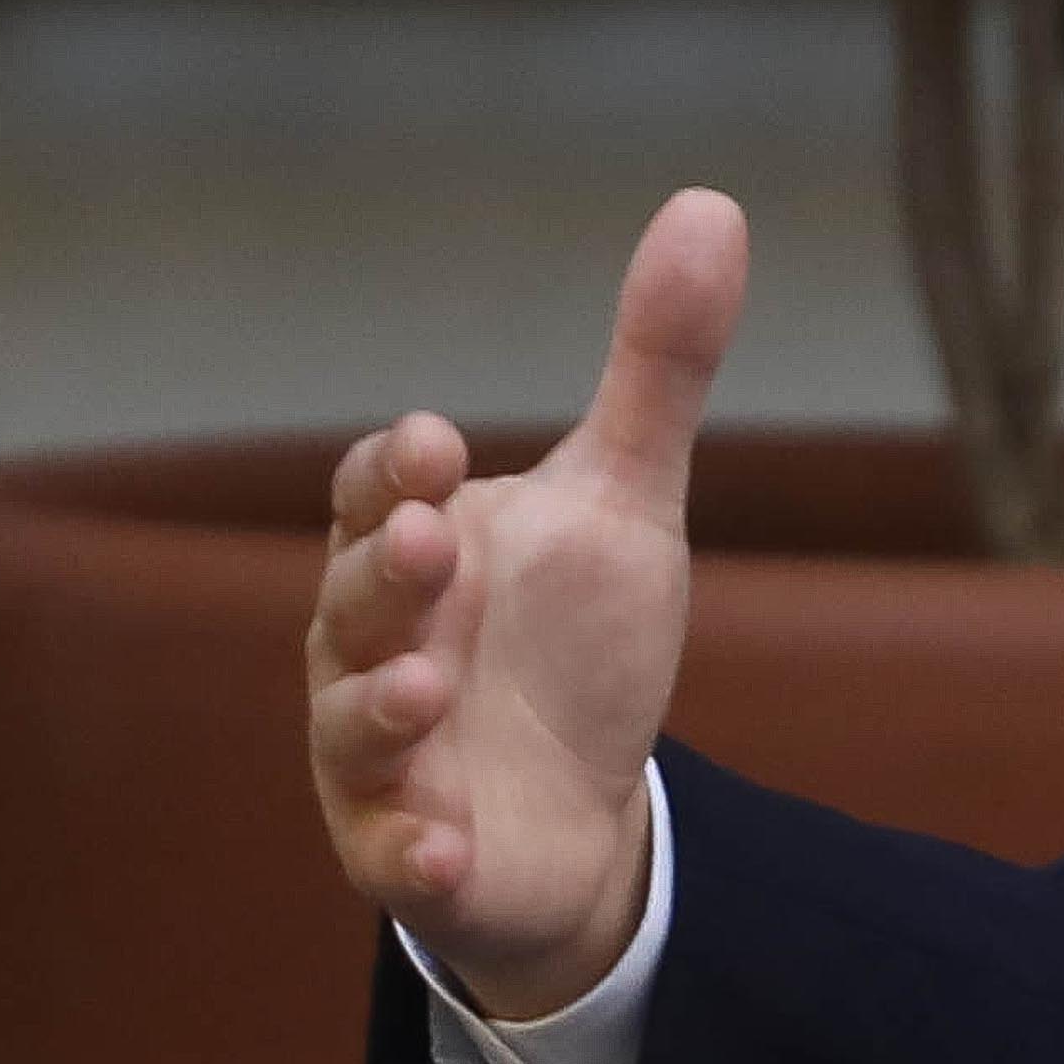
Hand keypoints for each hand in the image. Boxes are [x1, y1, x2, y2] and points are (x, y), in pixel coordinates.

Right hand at [307, 191, 741, 1020]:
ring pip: (352, 726)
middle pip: (354, 598)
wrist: (577, 808)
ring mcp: (378, 754)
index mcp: (412, 549)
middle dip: (382, 571)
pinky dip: (412, 853)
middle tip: (428, 542)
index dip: (392, 471)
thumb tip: (711, 205)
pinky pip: (391, 858)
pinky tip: (447, 851)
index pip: (374, 493)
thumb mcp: (628, 502)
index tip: (434, 441)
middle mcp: (370, 644)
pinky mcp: (406, 851)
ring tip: (429, 685)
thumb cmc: (575, 639)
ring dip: (381, 706)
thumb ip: (655, 368)